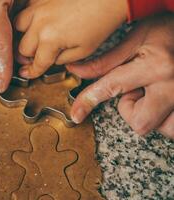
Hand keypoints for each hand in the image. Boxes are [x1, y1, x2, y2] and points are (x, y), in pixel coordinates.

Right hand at [14, 0, 126, 78]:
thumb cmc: (101, 20)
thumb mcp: (84, 51)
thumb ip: (62, 59)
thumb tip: (51, 60)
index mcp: (50, 39)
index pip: (36, 63)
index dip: (32, 72)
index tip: (28, 73)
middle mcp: (39, 23)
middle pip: (23, 47)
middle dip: (28, 56)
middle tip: (36, 58)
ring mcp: (38, 7)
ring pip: (18, 26)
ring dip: (24, 36)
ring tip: (33, 40)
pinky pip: (26, 9)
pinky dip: (28, 19)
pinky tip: (37, 22)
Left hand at [67, 14, 173, 137]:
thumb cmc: (167, 31)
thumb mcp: (135, 39)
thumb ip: (105, 61)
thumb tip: (76, 71)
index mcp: (156, 66)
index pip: (112, 88)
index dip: (88, 101)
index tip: (77, 113)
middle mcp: (173, 87)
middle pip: (140, 123)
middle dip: (131, 112)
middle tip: (137, 91)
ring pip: (159, 128)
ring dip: (150, 115)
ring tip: (154, 93)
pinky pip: (173, 127)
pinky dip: (164, 119)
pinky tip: (164, 100)